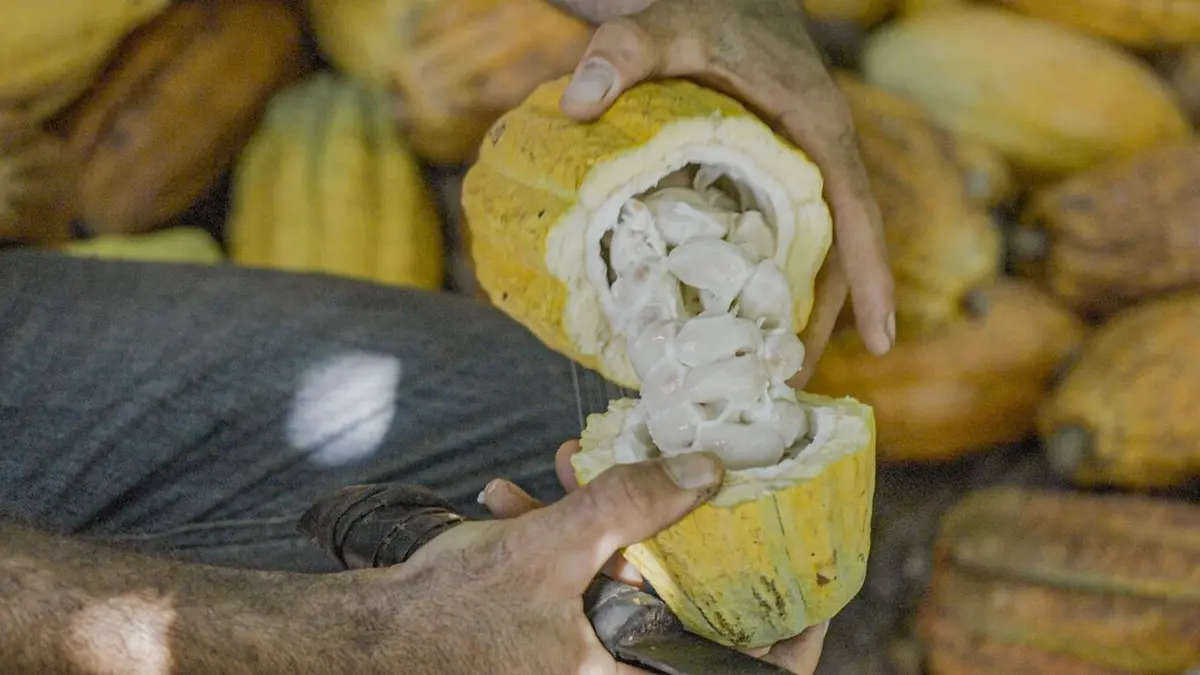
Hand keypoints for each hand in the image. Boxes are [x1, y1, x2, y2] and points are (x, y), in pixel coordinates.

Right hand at [479, 440, 830, 673]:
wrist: (361, 643)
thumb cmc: (448, 616)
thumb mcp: (550, 550)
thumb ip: (631, 505)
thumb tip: (709, 470)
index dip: (792, 636)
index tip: (810, 584)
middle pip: (686, 617)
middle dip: (679, 541)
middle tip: (679, 487)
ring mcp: (579, 660)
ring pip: (625, 591)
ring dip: (607, 526)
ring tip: (567, 470)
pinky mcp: (549, 640)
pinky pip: (580, 591)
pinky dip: (563, 544)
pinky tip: (516, 499)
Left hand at [557, 0, 895, 381]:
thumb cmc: (706, 10)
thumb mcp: (666, 23)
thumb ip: (625, 52)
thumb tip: (580, 102)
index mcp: (816, 128)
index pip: (855, 210)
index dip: (872, 276)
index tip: (883, 339)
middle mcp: (817, 160)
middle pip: (837, 253)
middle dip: (825, 320)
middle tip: (793, 388)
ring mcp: (794, 176)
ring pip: (809, 255)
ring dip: (795, 312)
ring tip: (764, 377)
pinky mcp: (767, 183)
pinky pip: (777, 241)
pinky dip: (763, 284)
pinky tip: (731, 325)